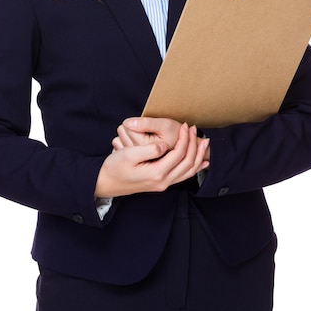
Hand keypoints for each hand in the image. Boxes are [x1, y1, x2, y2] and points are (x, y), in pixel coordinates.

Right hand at [95, 123, 209, 197]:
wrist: (105, 183)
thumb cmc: (114, 167)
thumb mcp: (128, 155)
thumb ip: (149, 150)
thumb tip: (164, 146)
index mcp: (156, 173)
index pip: (179, 154)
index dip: (184, 138)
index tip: (185, 125)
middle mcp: (162, 182)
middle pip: (188, 163)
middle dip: (194, 145)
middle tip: (195, 129)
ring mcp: (162, 184)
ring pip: (188, 172)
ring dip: (198, 156)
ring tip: (205, 142)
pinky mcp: (160, 183)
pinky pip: (182, 176)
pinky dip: (194, 168)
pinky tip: (201, 162)